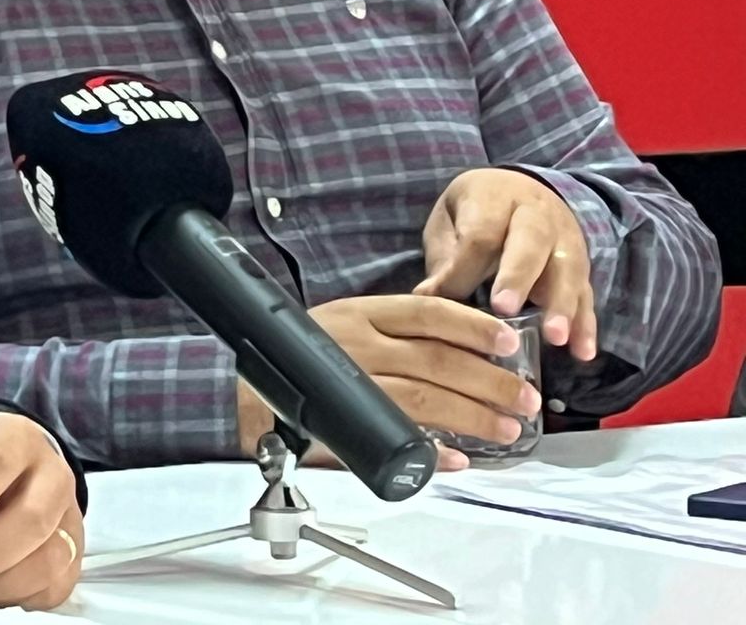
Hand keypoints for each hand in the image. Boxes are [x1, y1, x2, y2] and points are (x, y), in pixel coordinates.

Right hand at [234, 295, 539, 469]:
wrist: (247, 389)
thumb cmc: (305, 358)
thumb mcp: (347, 327)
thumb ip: (396, 336)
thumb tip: (462, 351)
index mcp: (361, 313)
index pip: (428, 312)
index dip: (473, 326)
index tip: (508, 341)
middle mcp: (356, 341)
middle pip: (437, 359)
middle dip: (489, 381)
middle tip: (524, 398)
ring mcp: (350, 379)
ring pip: (425, 396)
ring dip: (473, 415)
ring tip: (505, 428)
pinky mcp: (340, 418)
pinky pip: (396, 434)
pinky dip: (431, 449)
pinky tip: (455, 458)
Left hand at [416, 167, 597, 358]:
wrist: (521, 186)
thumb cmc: (475, 209)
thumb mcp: (450, 219)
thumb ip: (445, 257)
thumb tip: (427, 299)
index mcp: (495, 198)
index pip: (481, 233)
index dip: (467, 268)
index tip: (451, 300)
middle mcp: (536, 214)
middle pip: (530, 243)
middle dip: (519, 277)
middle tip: (505, 309)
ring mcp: (565, 239)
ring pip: (568, 269)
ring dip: (561, 305)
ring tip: (554, 338)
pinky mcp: (581, 266)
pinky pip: (587, 293)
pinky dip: (586, 323)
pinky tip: (582, 351)